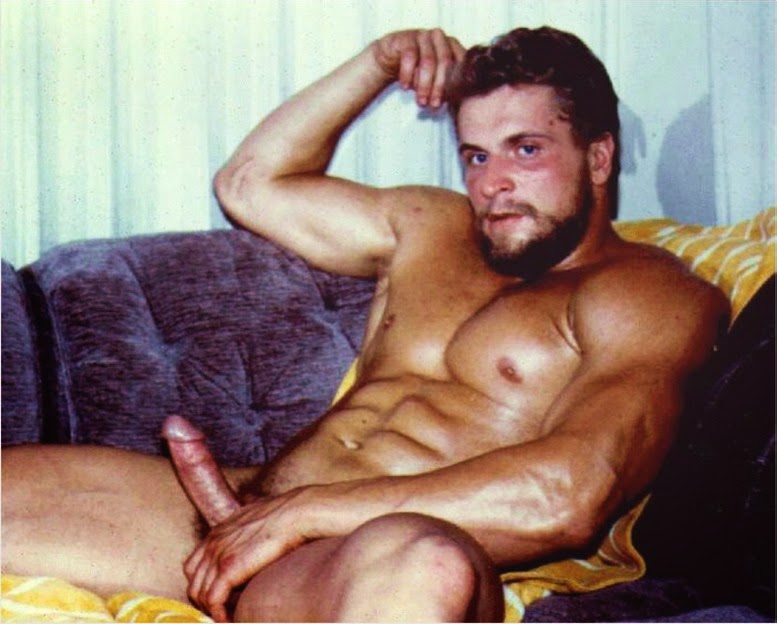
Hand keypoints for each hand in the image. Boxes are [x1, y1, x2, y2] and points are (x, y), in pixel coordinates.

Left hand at [183, 488, 315, 622]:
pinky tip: (231, 620)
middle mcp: (213, 542)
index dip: (203, 585)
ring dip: (213, 611)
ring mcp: (218, 554)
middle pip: (194, 582)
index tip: (218, 598)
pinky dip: (219, 614)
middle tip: (223, 613)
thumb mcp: (258, 511)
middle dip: (205, 601)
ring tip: (230, 618)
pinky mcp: (228, 568)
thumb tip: (253, 505)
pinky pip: (213, 600)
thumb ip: (249, 516)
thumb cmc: (286, 514)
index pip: (194, 566)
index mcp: (218, 531)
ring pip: (200, 594)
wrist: (296, 513)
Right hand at [371, 28, 464, 107]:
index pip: (460, 63)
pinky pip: (409, 56)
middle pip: (445, 62)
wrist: (390, 57)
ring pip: (428, 60)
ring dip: (425, 84)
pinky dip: (408, 74)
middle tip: (434, 105)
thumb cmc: (416, 70)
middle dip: (440, 86)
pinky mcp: (406, 37)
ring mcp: (423, 35)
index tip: (449, 103)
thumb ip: (444, 87)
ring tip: (421, 101)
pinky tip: (405, 88)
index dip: (456, 83)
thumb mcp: (432, 80)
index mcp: (453, 45)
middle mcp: (440, 38)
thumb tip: (448, 101)